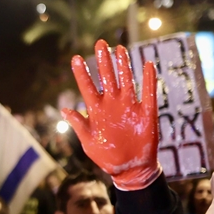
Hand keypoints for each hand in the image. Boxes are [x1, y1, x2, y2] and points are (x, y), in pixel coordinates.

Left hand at [62, 39, 160, 189]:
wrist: (129, 169)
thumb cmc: (106, 156)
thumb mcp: (88, 142)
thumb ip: (79, 125)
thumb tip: (65, 110)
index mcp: (97, 110)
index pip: (87, 87)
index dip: (82, 73)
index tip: (75, 58)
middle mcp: (112, 104)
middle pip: (107, 78)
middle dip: (103, 61)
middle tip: (99, 43)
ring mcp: (129, 107)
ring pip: (126, 81)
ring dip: (123, 66)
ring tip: (119, 49)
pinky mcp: (146, 113)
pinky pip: (148, 93)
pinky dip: (148, 80)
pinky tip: (147, 65)